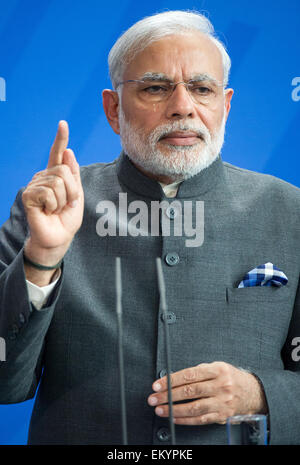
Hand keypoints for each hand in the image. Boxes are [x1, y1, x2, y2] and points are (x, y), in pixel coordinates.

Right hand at [22, 120, 83, 265]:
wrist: (58, 237)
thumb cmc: (66, 219)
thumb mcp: (76, 195)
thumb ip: (73, 175)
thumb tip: (69, 151)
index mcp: (55, 175)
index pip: (57, 154)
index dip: (60, 139)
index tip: (63, 124)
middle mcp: (43, 177)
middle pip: (64, 171)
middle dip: (71, 191)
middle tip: (65, 204)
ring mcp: (34, 185)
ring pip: (58, 182)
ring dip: (63, 200)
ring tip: (56, 209)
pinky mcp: (28, 195)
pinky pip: (48, 193)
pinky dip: (53, 205)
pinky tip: (47, 211)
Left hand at [147, 361, 267, 425]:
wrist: (253, 392)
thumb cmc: (230, 378)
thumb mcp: (217, 367)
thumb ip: (198, 371)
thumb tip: (173, 378)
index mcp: (218, 370)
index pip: (190, 375)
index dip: (171, 380)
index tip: (158, 384)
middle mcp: (221, 386)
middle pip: (190, 391)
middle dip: (168, 395)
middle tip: (154, 398)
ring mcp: (222, 402)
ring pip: (194, 407)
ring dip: (174, 409)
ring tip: (160, 409)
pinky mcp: (222, 415)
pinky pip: (201, 419)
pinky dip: (185, 419)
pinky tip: (174, 417)